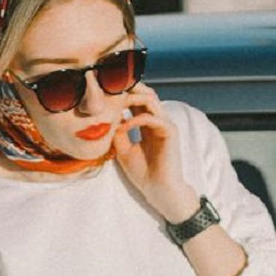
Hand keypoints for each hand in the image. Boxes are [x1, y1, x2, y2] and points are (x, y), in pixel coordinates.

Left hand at [111, 84, 198, 222]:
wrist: (158, 189)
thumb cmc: (142, 172)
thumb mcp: (122, 149)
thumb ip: (117, 132)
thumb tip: (109, 118)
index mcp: (147, 124)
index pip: (137, 101)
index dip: (123, 94)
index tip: (105, 92)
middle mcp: (158, 121)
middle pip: (146, 94)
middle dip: (130, 88)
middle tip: (111, 86)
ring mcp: (165, 124)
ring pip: (151, 100)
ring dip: (133, 98)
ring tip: (115, 102)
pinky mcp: (170, 132)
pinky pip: (153, 118)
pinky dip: (136, 120)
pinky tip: (123, 126)